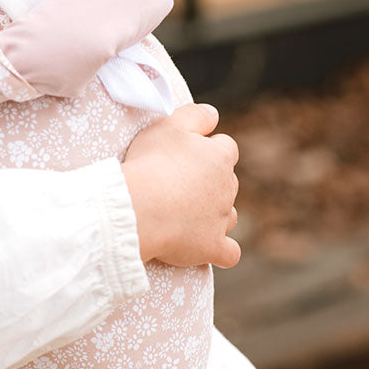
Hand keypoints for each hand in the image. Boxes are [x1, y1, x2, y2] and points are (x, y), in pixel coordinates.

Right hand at [122, 103, 239, 266]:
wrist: (140, 207)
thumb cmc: (150, 164)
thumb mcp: (169, 125)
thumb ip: (196, 115)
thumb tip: (213, 116)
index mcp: (220, 157)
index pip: (225, 149)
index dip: (207, 152)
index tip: (185, 158)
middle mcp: (227, 188)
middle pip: (226, 184)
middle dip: (208, 185)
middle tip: (175, 187)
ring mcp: (221, 219)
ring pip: (227, 216)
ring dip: (213, 216)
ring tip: (184, 217)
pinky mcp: (212, 247)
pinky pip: (228, 253)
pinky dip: (221, 251)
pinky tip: (208, 249)